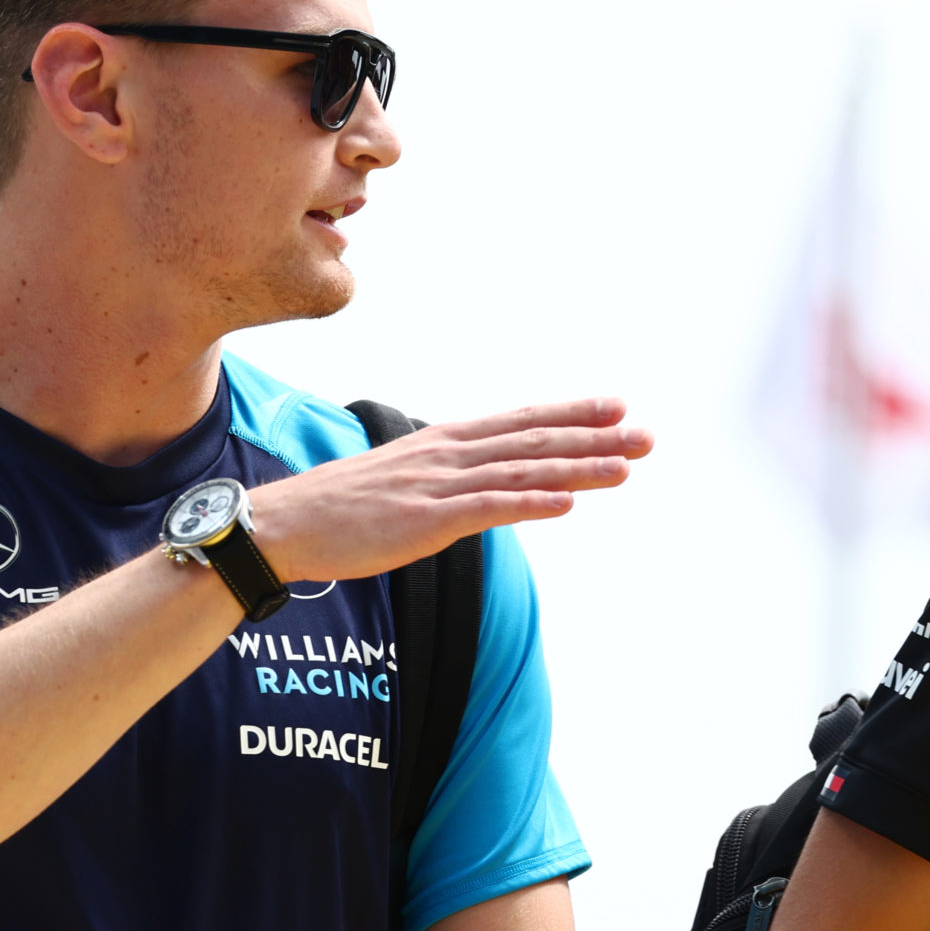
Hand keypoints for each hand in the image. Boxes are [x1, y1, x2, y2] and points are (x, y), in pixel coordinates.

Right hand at [250, 396, 649, 582]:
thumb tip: (484, 488)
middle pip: (534, 441)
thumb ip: (448, 479)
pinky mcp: (424, 521)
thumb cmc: (340, 508)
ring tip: (627, 466)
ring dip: (578, 469)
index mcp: (445, 442)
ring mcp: (438, 486)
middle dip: (595, 437)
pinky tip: (566, 504)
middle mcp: (448, 454)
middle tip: (647, 433)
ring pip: (522, 472)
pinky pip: (487, 510)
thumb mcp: (404, 480)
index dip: (571, 413)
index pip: (521, 421)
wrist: (283, 525)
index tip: (616, 406)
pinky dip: (530, 504)